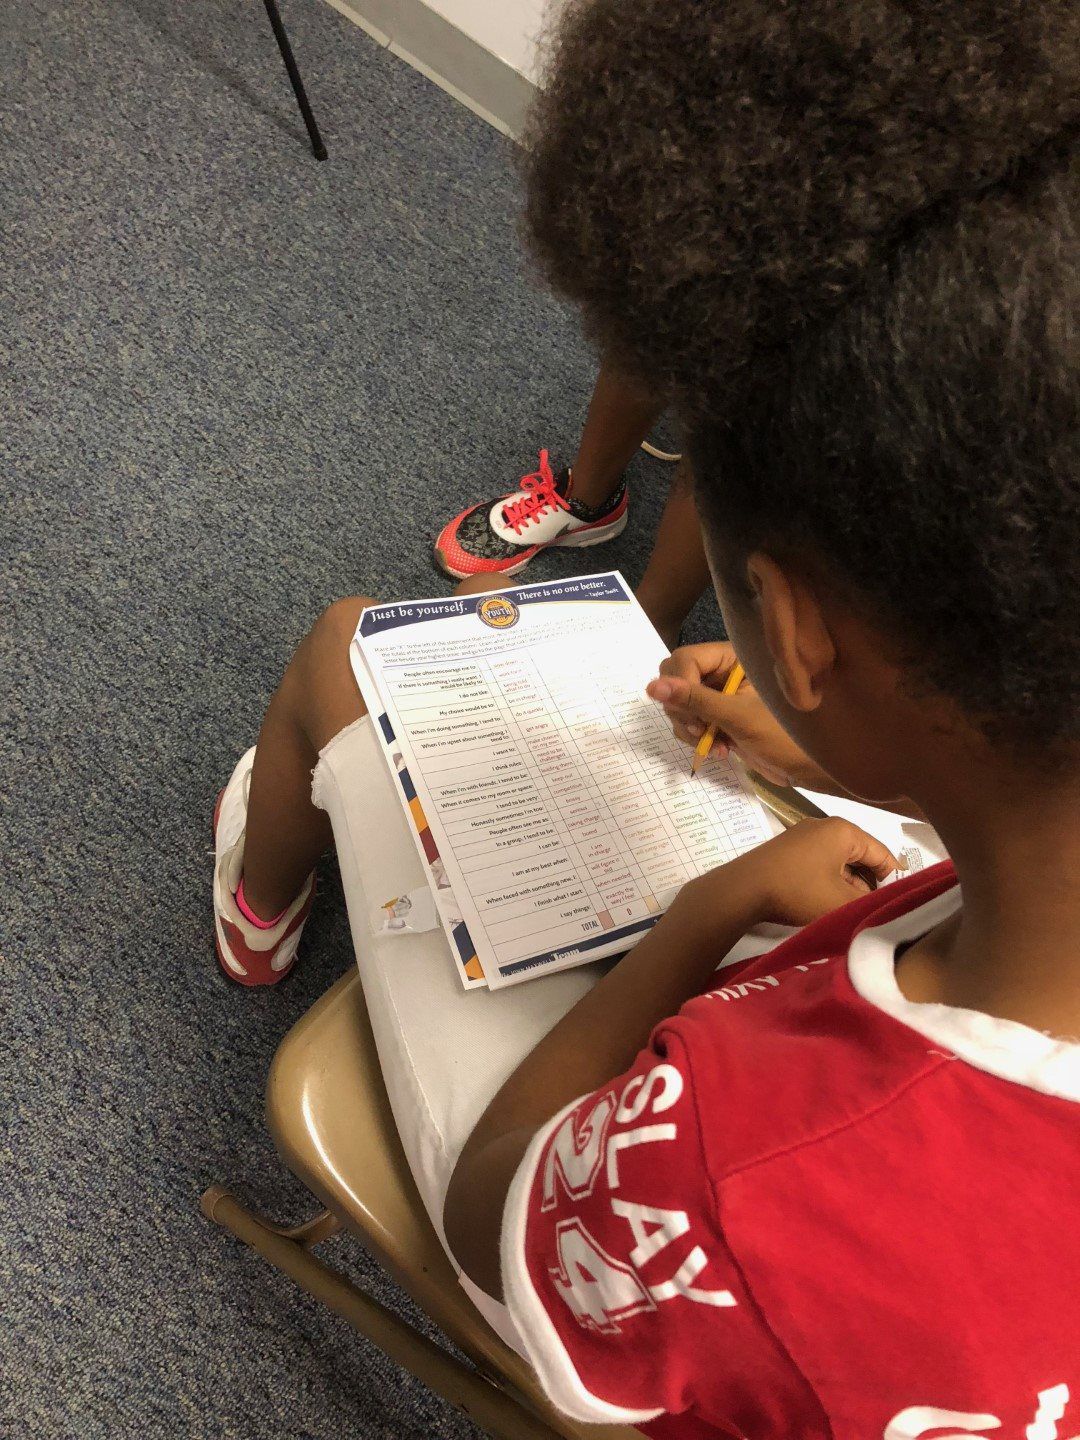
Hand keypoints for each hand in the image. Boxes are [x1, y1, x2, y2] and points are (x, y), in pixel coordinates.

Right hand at [646, 642, 815, 785]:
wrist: (805, 768)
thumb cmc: (782, 736)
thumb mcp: (736, 716)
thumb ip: (694, 700)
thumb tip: (652, 687)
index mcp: (733, 657)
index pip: (685, 659)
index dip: (681, 686)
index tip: (693, 715)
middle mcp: (722, 670)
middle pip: (676, 680)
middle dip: (683, 710)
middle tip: (702, 730)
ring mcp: (718, 694)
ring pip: (678, 704)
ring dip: (690, 729)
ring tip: (715, 745)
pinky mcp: (716, 716)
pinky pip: (689, 722)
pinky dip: (697, 739)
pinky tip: (719, 751)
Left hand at [687, 818, 901, 928]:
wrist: (743, 889)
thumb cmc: (798, 891)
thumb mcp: (841, 902)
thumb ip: (869, 901)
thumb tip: (881, 901)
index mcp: (844, 831)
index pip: (882, 853)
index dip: (893, 880)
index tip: (896, 903)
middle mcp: (825, 826)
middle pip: (861, 856)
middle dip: (869, 883)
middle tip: (874, 910)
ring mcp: (804, 836)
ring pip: (841, 862)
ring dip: (849, 885)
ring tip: (852, 910)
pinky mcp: (790, 850)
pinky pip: (822, 863)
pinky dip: (830, 881)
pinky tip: (829, 902)